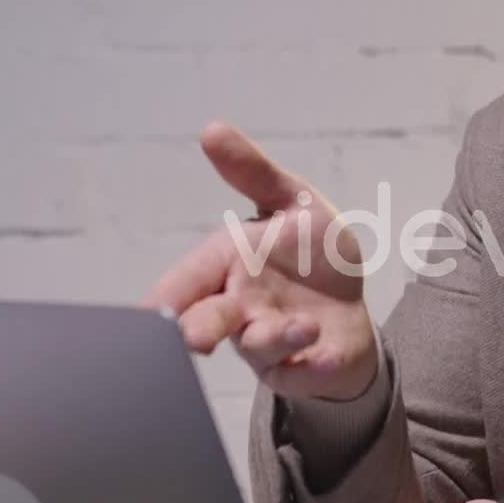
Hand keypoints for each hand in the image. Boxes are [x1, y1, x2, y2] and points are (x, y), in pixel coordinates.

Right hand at [145, 121, 378, 402]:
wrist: (351, 304)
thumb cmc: (310, 253)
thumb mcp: (293, 202)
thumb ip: (254, 172)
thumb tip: (212, 129)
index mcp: (230, 265)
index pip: (190, 279)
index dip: (169, 295)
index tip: (152, 310)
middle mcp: (241, 307)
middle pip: (207, 322)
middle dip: (199, 330)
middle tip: (193, 338)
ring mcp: (269, 341)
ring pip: (259, 347)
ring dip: (278, 338)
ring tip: (306, 325)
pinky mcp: (304, 366)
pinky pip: (303, 372)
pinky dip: (315, 366)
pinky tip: (327, 355)